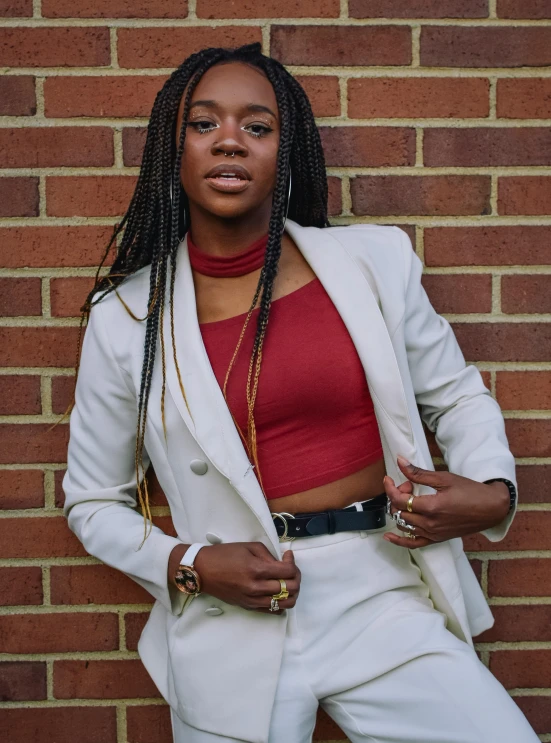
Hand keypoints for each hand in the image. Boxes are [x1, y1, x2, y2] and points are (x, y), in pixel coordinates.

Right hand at [192, 542, 300, 614]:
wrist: (203, 570)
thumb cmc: (224, 555)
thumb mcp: (248, 547)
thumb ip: (269, 555)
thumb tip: (282, 562)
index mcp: (256, 570)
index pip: (288, 571)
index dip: (292, 562)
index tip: (288, 556)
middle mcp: (256, 588)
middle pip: (290, 588)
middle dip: (296, 576)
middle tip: (290, 568)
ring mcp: (253, 600)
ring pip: (285, 603)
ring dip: (291, 592)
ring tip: (286, 582)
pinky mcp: (249, 607)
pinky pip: (273, 611)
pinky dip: (281, 603)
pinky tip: (277, 592)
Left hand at [382, 456, 509, 548]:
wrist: (490, 508)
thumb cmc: (470, 491)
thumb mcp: (443, 478)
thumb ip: (418, 473)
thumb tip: (400, 461)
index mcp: (431, 507)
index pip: (399, 499)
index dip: (390, 487)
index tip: (389, 478)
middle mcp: (429, 524)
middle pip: (399, 511)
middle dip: (398, 496)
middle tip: (409, 486)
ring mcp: (432, 534)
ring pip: (403, 525)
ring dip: (399, 511)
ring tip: (411, 500)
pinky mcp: (436, 539)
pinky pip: (413, 543)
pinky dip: (399, 540)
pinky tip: (389, 536)